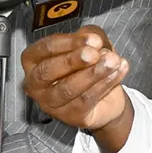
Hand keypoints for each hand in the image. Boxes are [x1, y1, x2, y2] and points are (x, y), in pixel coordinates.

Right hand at [21, 26, 133, 152]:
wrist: (106, 97)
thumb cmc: (88, 66)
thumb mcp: (89, 44)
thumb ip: (88, 36)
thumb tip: (92, 38)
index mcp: (34, 61)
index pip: (44, 49)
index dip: (68, 42)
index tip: (91, 39)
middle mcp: (36, 84)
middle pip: (48, 71)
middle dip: (73, 60)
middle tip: (94, 54)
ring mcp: (50, 103)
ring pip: (68, 88)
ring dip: (93, 73)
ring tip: (112, 61)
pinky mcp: (70, 116)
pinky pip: (85, 100)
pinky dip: (104, 84)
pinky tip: (117, 72)